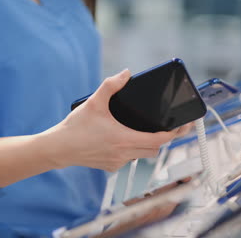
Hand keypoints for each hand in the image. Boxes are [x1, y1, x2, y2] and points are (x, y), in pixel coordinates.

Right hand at [47, 69, 180, 171]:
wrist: (58, 148)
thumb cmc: (75, 127)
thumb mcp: (93, 102)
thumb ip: (111, 85)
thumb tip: (126, 73)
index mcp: (123, 139)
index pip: (159, 140)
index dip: (174, 133)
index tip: (182, 126)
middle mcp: (123, 153)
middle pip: (154, 149)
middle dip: (162, 139)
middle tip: (167, 127)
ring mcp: (117, 162)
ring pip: (142, 155)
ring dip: (147, 145)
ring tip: (145, 131)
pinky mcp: (110, 167)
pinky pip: (128, 159)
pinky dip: (131, 150)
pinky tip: (123, 140)